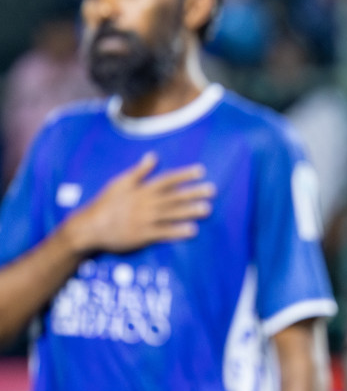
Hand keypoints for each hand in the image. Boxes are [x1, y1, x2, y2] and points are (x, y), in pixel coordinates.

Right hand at [63, 153, 213, 254]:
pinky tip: (193, 230)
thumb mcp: (119, 183)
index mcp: (140, 189)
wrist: (89, 227)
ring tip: (207, 209)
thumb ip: (139, 171)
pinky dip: (178, 231)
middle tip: (212, 190)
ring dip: (189, 211)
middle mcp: (145, 203)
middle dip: (193, 192)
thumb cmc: (106, 203)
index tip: (201, 171)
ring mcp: (144, 219)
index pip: (166, 179)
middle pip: (173, 196)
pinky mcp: (143, 235)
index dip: (184, 174)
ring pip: (171, 213)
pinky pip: (163, 233)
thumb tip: (153, 155)